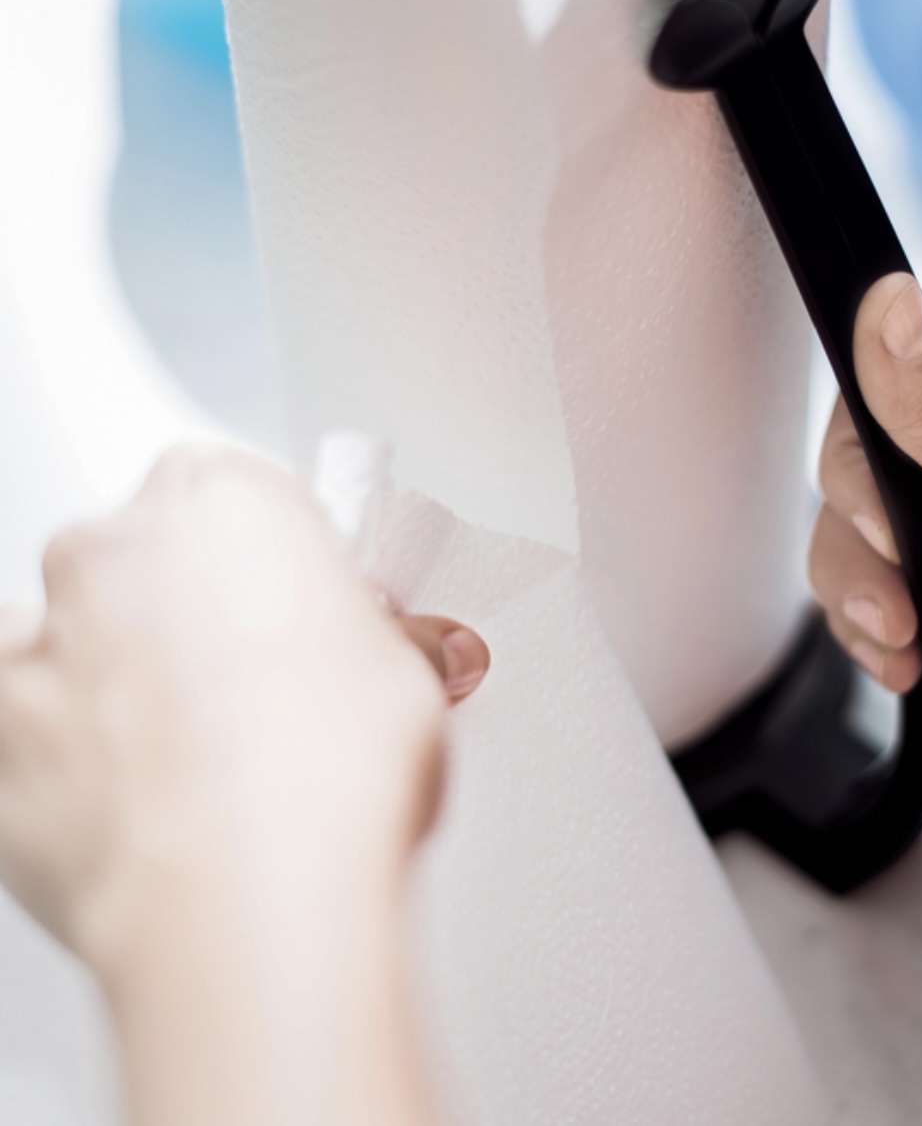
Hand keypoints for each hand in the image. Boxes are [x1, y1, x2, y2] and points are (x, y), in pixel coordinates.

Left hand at [0, 445, 489, 977]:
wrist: (244, 906)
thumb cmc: (327, 771)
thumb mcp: (408, 680)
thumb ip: (390, 645)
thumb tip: (409, 657)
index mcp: (221, 499)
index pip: (235, 491)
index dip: (273, 554)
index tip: (302, 600)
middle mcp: (111, 551)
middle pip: (146, 557)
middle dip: (192, 611)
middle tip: (262, 688)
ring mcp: (36, 643)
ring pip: (71, 638)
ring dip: (118, 678)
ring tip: (193, 760)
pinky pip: (24, 724)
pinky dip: (63, 754)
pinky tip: (132, 804)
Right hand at [811, 273, 921, 842]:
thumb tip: (885, 302)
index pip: (892, 398)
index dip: (862, 467)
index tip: (885, 528)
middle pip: (875, 483)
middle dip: (861, 550)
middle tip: (896, 602)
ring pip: (882, 551)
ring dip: (869, 601)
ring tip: (903, 644)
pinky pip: (911, 607)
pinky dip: (892, 636)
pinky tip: (910, 662)